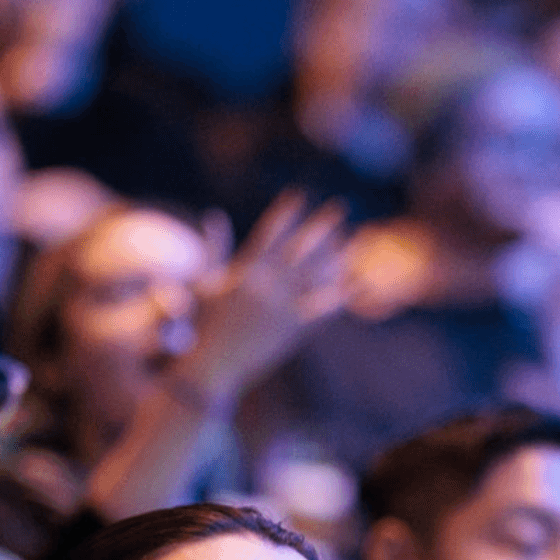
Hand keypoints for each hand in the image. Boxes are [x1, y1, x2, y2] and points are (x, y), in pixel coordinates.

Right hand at [178, 192, 350, 404]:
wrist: (210, 365)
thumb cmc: (202, 325)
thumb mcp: (206, 281)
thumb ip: (216, 248)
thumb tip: (215, 215)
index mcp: (245, 270)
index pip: (271, 231)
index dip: (287, 211)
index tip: (300, 194)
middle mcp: (267, 284)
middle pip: (302, 246)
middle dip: (322, 224)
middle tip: (341, 206)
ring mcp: (281, 306)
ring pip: (317, 273)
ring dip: (338, 253)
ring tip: (354, 237)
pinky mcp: (292, 330)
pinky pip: (323, 308)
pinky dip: (341, 295)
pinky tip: (358, 283)